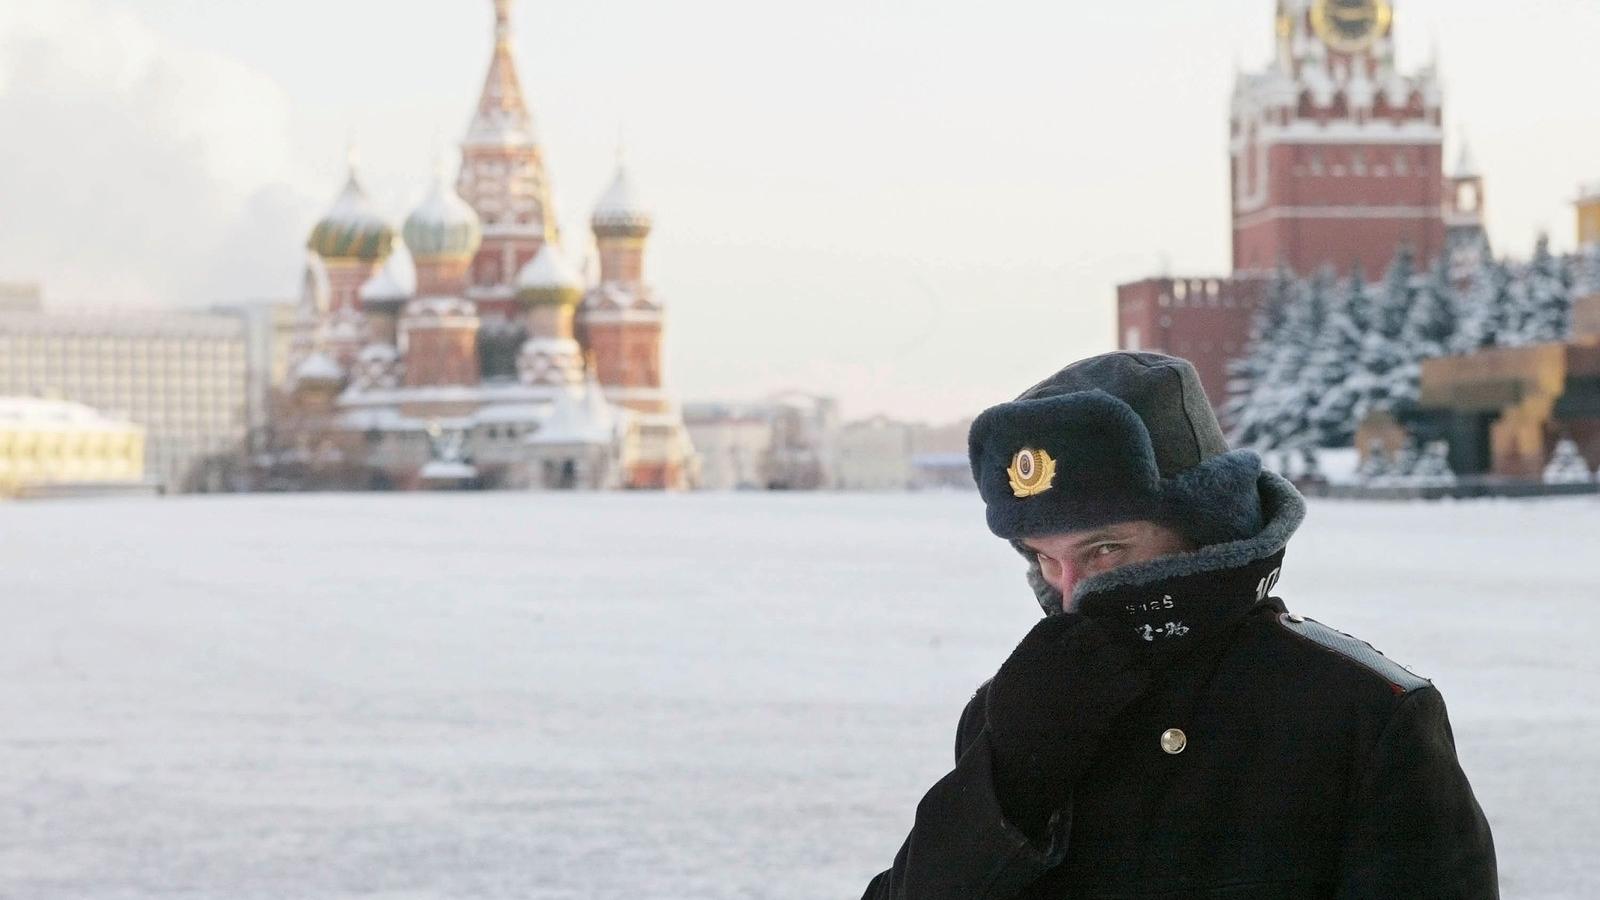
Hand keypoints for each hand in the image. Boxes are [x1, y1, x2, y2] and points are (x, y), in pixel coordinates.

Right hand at [985, 613, 1150, 840]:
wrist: (1020, 762)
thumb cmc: (1011, 727)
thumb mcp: (1009, 681)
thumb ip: (1031, 659)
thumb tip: (1057, 647)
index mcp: (1029, 652)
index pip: (1061, 623)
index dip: (1078, 625)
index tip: (1087, 632)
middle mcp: (1056, 659)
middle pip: (1095, 633)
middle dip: (1108, 639)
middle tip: (1115, 649)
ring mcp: (1081, 679)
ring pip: (1118, 654)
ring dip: (1126, 660)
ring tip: (1127, 670)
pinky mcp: (1102, 704)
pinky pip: (1133, 681)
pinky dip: (1138, 681)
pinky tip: (1135, 687)